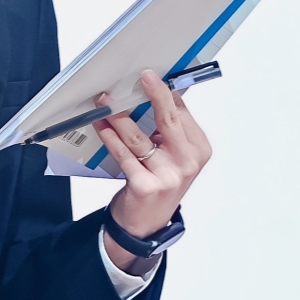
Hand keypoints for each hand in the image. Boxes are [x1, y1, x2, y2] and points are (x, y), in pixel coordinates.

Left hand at [97, 70, 212, 268]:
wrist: (145, 223)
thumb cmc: (158, 183)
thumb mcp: (173, 156)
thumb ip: (169, 130)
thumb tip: (157, 94)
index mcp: (198, 150)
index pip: (182, 113)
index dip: (166, 92)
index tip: (152, 75)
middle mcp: (187, 162)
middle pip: (168, 121)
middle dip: (154, 95)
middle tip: (142, 77)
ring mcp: (167, 175)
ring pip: (139, 137)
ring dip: (118, 115)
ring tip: (104, 100)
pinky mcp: (145, 186)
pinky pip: (123, 154)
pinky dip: (110, 137)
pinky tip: (100, 125)